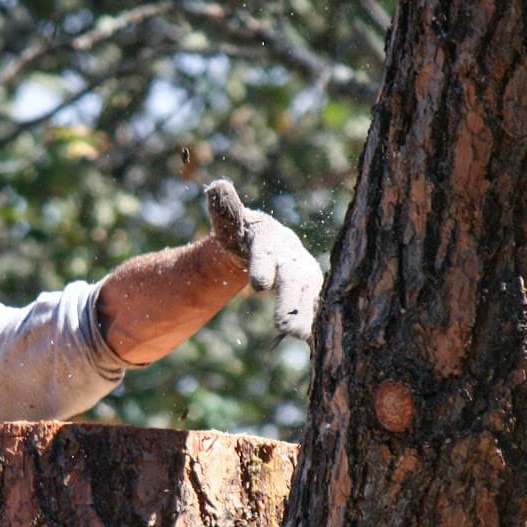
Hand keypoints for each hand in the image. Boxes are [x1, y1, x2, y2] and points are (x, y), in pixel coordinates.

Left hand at [204, 179, 322, 340]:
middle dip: (288, 303)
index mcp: (269, 241)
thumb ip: (224, 209)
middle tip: (284, 326)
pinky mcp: (310, 292)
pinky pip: (311, 308)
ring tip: (299, 337)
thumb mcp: (231, 222)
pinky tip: (309, 341)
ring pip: (307, 298)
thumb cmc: (244, 233)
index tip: (258, 285)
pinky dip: (311, 323)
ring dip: (303, 318)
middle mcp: (292, 258)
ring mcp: (305, 276)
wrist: (269, 242)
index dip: (263, 268)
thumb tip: (216, 186)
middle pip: (292, 281)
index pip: (265, 255)